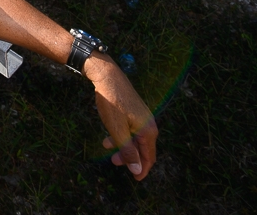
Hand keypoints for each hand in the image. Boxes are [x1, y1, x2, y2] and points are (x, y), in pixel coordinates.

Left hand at [86, 56, 157, 180]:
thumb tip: (137, 169)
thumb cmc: (112, 102)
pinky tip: (107, 137)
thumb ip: (127, 150)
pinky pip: (130, 129)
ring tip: (107, 149)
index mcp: (148, 130)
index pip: (149, 157)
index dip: (142, 169)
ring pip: (135, 138)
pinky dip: (121, 135)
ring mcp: (142, 116)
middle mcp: (149, 123)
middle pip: (142, 148)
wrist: (106, 75)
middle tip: (113, 162)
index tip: (135, 180)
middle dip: (129, 157)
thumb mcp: (117, 129)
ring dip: (123, 146)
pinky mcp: (134, 111)